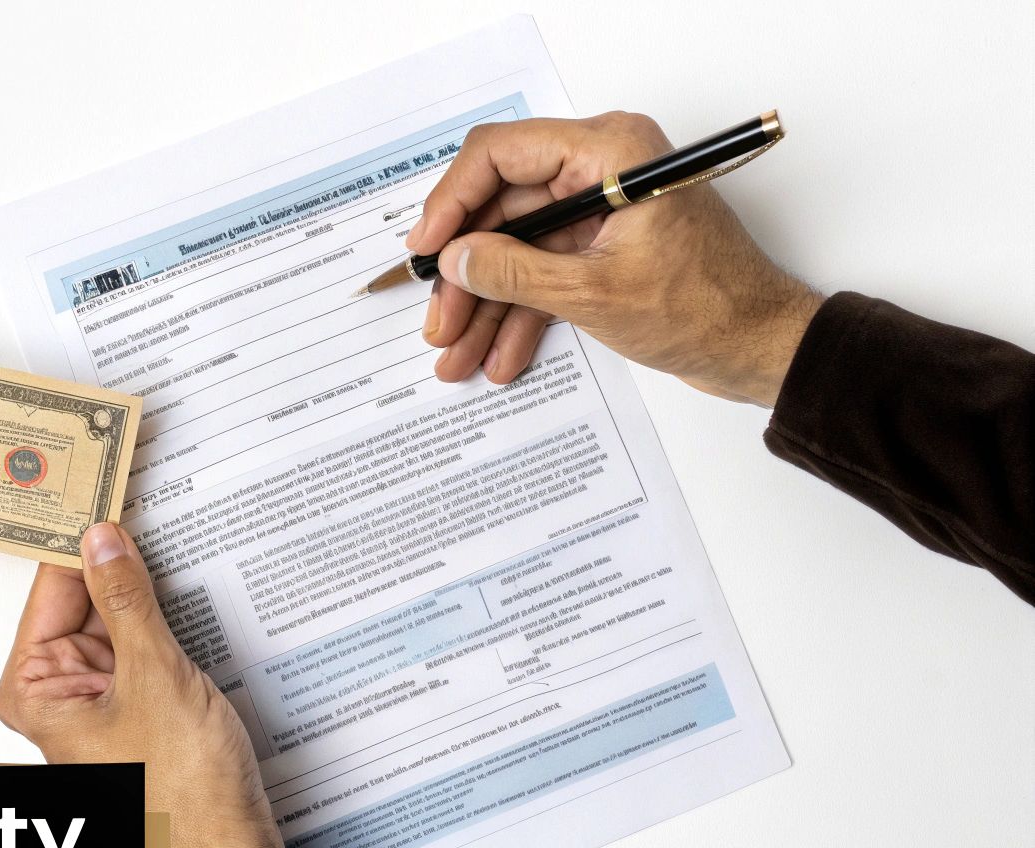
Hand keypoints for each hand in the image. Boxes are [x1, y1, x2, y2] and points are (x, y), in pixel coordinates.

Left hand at [0, 523, 284, 847]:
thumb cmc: (180, 796)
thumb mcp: (154, 676)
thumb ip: (127, 600)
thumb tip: (104, 540)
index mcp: (34, 688)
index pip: (50, 586)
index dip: (75, 534)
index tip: (95, 482)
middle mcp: (56, 693)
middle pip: (80, 597)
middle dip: (113, 556)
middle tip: (136, 493)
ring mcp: (97, 699)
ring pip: (116, 617)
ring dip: (143, 588)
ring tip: (166, 540)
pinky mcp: (135, 704)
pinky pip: (140, 642)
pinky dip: (160, 617)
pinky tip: (182, 588)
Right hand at [407, 112, 823, 405]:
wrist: (761, 347)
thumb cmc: (708, 307)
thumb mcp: (594, 293)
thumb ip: (516, 272)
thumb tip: (456, 259)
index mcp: (610, 151)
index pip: (501, 154)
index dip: (453, 202)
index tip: (427, 250)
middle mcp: (603, 169)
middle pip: (503, 209)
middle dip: (467, 273)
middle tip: (438, 320)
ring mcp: (602, 209)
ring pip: (518, 248)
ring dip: (486, 303)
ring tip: (457, 352)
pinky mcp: (604, 246)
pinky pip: (544, 272)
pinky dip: (521, 312)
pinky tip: (500, 355)